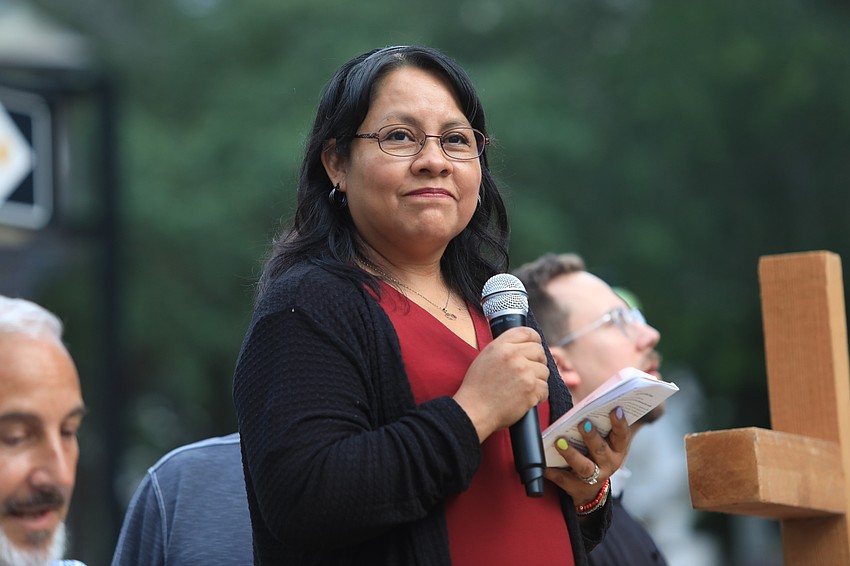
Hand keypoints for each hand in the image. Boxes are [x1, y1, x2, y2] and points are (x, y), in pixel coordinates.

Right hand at [453, 326, 549, 441]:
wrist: (474, 410)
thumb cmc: (477, 387)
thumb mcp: (486, 357)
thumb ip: (504, 348)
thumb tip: (525, 345)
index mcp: (501, 346)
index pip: (527, 333)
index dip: (534, 340)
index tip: (535, 347)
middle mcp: (514, 356)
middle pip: (539, 351)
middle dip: (537, 362)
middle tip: (528, 372)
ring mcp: (524, 372)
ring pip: (545, 371)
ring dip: (538, 380)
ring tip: (523, 388)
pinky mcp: (531, 390)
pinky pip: (545, 388)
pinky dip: (538, 395)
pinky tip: (526, 398)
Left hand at [543, 406, 632, 505]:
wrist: (591, 490)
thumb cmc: (596, 453)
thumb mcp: (605, 440)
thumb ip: (599, 422)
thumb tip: (591, 397)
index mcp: (618, 449)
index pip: (622, 435)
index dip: (620, 423)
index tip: (615, 409)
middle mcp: (609, 464)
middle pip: (601, 450)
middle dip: (592, 436)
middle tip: (582, 423)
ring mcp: (593, 478)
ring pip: (583, 466)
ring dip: (571, 453)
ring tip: (559, 441)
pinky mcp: (576, 488)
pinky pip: (562, 478)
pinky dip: (552, 470)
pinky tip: (543, 463)